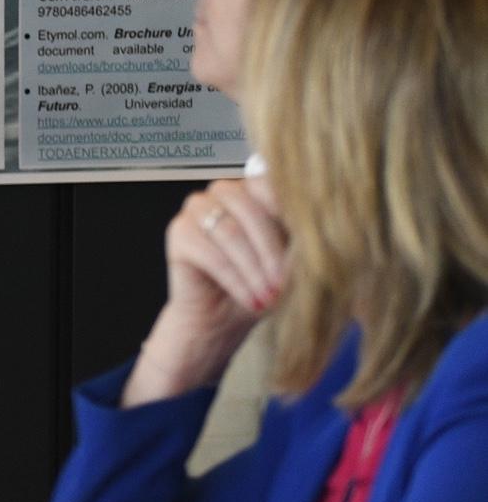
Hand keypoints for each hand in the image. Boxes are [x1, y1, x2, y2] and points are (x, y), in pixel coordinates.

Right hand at [129, 176, 286, 401]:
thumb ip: (304, 242)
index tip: (307, 247)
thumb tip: (322, 231)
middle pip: (250, 208)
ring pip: (230, 232)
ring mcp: (198, 209)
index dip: (289, 213)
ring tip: (269, 297)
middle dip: (272, 251)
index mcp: (256, 190)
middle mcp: (225, 192)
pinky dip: (234, 280)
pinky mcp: (178, 232)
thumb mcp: (295, 264)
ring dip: (254, 269)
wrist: (224, 318)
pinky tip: (250, 299)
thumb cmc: (264, 287)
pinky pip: (209, 253)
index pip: (271, 183)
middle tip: (285, 285)